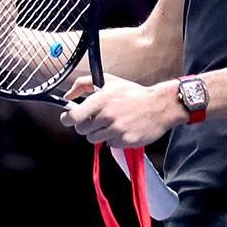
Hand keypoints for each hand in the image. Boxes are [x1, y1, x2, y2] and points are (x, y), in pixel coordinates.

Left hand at [59, 74, 177, 147]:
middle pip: (82, 130)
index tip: (68, 118)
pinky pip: (109, 144)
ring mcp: (116, 130)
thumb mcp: (108, 81)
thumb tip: (67, 95)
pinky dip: (113, 139)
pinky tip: (122, 128)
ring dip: (99, 132)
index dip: (67, 119)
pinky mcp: (125, 141)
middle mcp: (107, 116)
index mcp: (101, 100)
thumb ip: (83, 84)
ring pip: (94, 139)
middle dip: (86, 125)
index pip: (73, 117)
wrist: (159, 106)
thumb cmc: (133, 93)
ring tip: (112, 122)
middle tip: (96, 119)